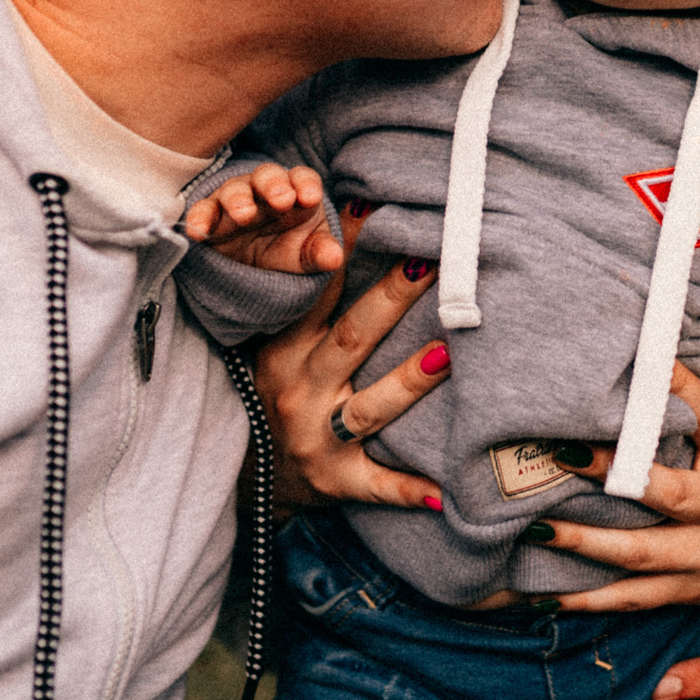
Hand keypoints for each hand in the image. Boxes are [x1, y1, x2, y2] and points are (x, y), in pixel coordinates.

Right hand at [183, 162, 343, 275]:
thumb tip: (335, 258)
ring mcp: (236, 200)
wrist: (257, 268)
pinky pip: (203, 211)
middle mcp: (264, 191)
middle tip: (282, 200)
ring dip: (238, 199)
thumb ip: (320, 253)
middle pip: (268, 176)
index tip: (311, 198)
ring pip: (234, 190)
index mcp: (296, 193)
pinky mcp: (211, 217)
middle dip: (274, 185)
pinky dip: (199, 218)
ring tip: (244, 215)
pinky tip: (198, 231)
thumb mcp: (307, 255)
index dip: (306, 184)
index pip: (302, 178)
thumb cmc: (288, 249)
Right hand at [253, 204, 448, 514]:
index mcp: (284, 351)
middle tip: (430, 260)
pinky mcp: (337, 482)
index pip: (316, 292)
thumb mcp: (281, 348)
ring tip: (446, 353)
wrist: (253, 478)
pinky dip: (407, 489)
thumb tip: (350, 231)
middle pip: (350, 338)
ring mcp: (318, 439)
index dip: (342, 251)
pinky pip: (375, 485)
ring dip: (408, 382)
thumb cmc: (281, 395)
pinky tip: (443, 491)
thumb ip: (312, 304)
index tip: (374, 208)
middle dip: (391, 298)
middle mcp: (299, 390)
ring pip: (369, 407)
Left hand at [524, 365, 699, 628]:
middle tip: (563, 453)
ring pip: (639, 552)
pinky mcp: (691, 590)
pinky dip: (591, 600)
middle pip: (665, 492)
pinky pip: (634, 597)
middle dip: (611, 474)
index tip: (648, 364)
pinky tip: (547, 596)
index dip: (681, 389)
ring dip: (585, 540)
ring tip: (539, 525)